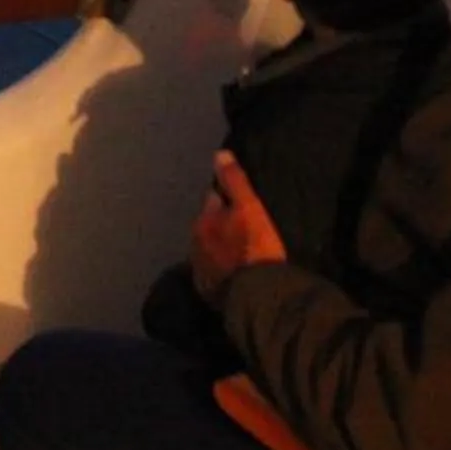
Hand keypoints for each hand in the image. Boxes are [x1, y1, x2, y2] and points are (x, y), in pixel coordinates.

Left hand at [189, 150, 285, 301]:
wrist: (255, 295)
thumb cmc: (255, 247)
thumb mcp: (250, 208)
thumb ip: (233, 181)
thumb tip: (219, 154)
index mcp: (203, 220)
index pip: (212, 200)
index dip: (227, 199)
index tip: (241, 204)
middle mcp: (195, 243)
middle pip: (208, 226)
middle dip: (220, 224)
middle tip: (242, 228)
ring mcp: (199, 269)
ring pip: (209, 249)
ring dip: (219, 247)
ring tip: (239, 252)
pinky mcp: (206, 291)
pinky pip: (213, 272)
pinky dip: (221, 269)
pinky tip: (235, 272)